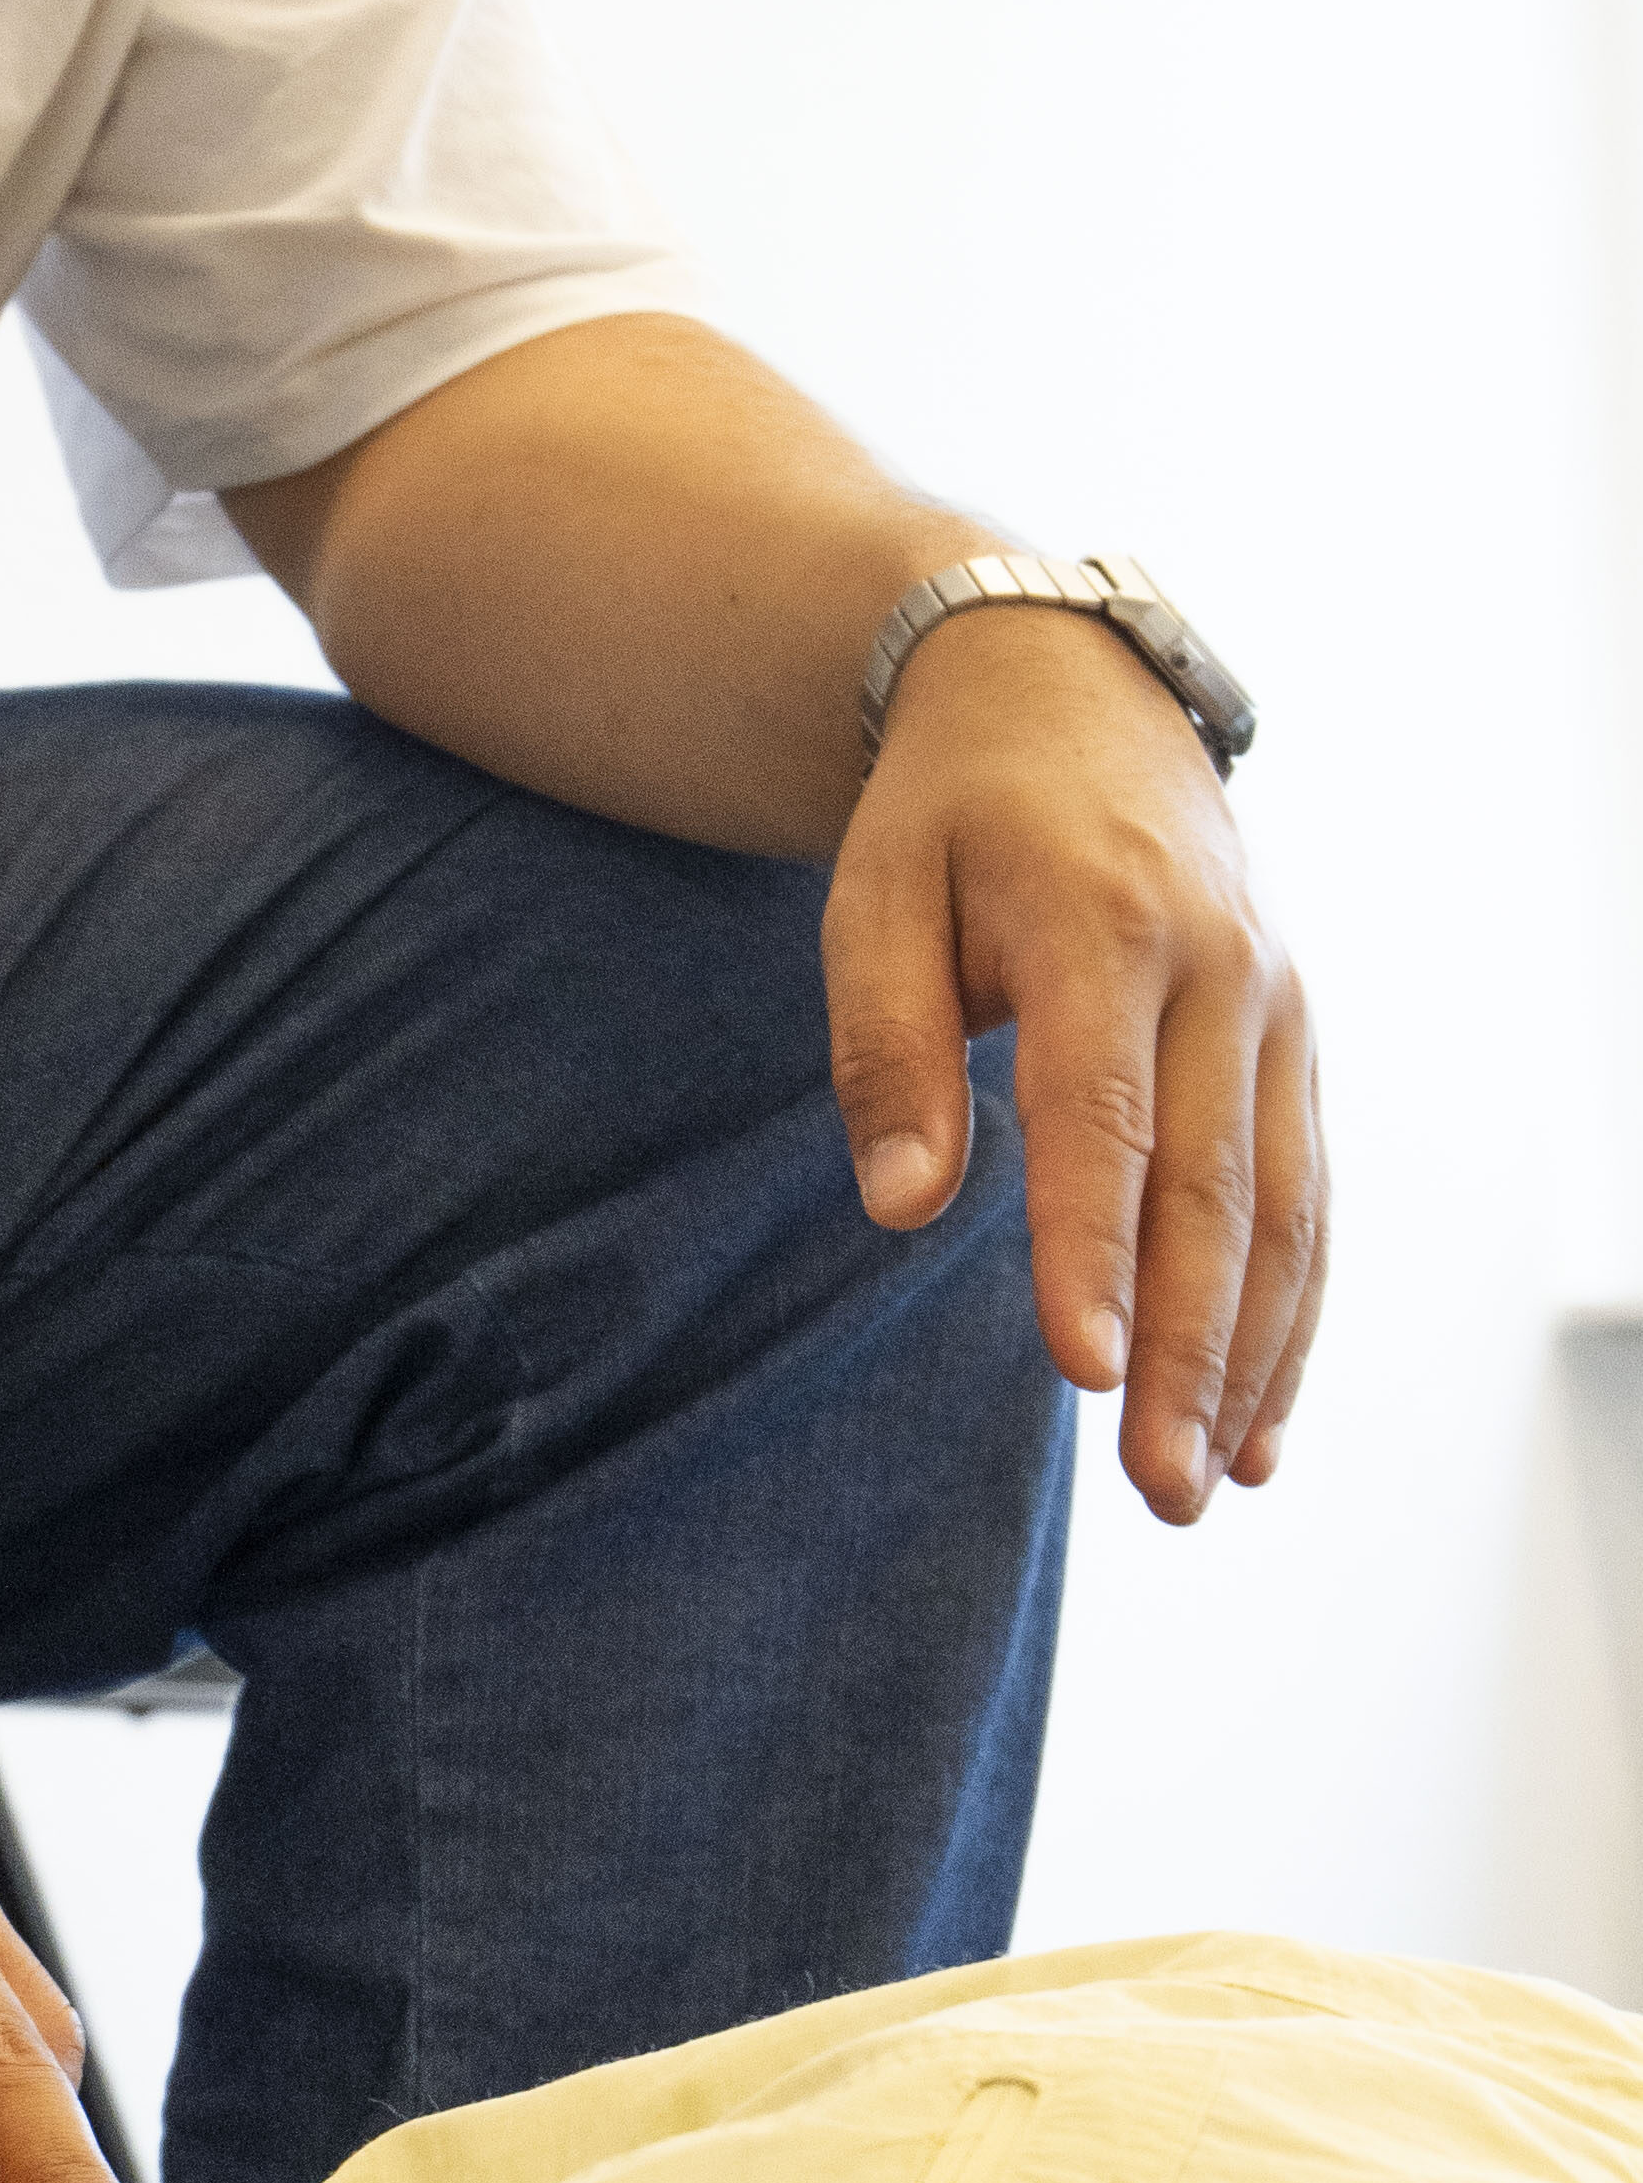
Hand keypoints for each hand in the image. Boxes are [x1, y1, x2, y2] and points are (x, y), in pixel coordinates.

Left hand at [824, 615, 1322, 1521]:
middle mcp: (1219, 968)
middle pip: (1210, 1187)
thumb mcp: (875, 893)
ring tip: (1211, 1484)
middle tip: (1162, 1488)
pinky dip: (1294, 1309)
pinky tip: (1263, 1416)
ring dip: (1255, 1355)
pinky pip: (1307, 1191)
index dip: (1093, 1249)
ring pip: (1281, 1206)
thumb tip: (903, 1207)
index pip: (1100, 1116)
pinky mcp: (1295, 1039)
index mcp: (1102, 926)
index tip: (1085, 1370)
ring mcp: (1276, 1004)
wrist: (1072, 694)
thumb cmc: (951, 813)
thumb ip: (885, 1047)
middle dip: (1192, 1349)